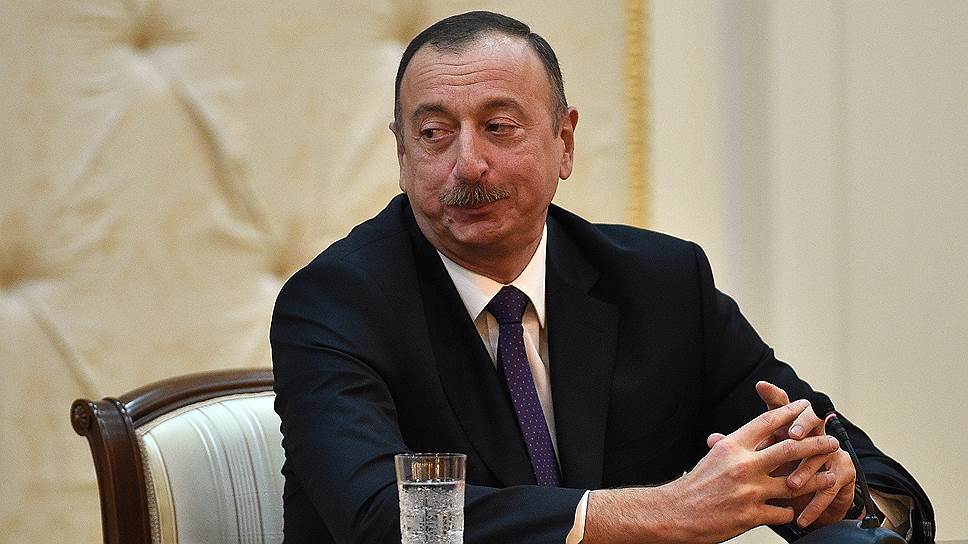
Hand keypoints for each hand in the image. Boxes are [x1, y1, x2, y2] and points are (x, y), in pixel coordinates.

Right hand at [658, 400, 841, 541]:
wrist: (676, 512)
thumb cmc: (694, 485)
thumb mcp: (713, 457)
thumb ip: (735, 446)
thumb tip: (749, 435)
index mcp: (732, 446)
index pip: (766, 422)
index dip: (789, 413)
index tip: (804, 407)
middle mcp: (743, 465)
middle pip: (790, 449)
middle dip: (816, 444)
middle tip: (831, 441)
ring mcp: (749, 491)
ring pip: (794, 483)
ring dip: (814, 480)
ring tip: (828, 476)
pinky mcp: (751, 516)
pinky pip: (782, 512)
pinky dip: (790, 511)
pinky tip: (794, 510)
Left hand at [740, 382, 855, 527]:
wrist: (811, 497)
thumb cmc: (780, 472)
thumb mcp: (759, 459)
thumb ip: (738, 449)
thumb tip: (713, 440)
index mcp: (787, 428)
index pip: (780, 407)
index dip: (772, 395)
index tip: (761, 386)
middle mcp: (811, 435)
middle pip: (809, 419)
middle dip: (801, 424)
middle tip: (791, 435)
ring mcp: (829, 452)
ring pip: (820, 455)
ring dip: (805, 470)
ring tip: (791, 483)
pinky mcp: (841, 474)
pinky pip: (830, 487)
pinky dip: (815, 504)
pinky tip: (803, 516)